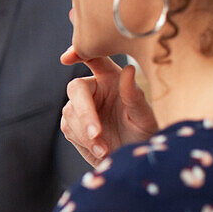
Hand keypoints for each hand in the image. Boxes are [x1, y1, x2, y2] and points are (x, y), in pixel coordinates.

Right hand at [60, 47, 157, 166]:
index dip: (79, 52)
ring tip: (105, 150)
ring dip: (87, 133)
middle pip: (76, 88)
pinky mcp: (71, 124)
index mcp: (111, 78)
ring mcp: (79, 106)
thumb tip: (129, 70)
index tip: (67, 58)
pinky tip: (100, 151)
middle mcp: (93, 88)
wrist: (133, 159)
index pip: (94, 59)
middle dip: (85, 112)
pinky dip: (84, 142)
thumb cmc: (143, 134)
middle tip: (96, 132)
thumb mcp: (145, 117)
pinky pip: (70, 129)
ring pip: (72, 113)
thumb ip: (135, 96)